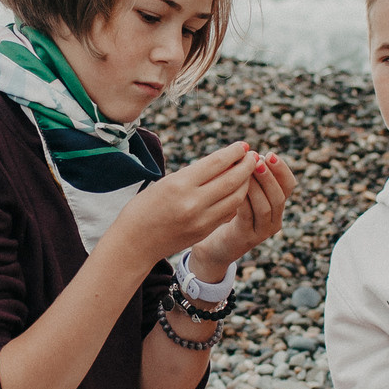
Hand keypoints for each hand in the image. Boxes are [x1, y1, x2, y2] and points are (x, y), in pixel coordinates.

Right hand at [108, 144, 263, 274]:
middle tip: (253, 156)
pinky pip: (228, 212)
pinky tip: (238, 191)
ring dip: (246, 183)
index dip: (234, 152)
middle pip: (231, 179)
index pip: (216, 163)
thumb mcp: (166, 183)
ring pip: (235, 198)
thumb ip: (194, 175)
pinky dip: (236, 200)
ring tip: (248, 173)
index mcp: (180, 184)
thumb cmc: (146, 206)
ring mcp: (201, 220)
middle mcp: (193, 202)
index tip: (244, 145)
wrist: (135, 242)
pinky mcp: (204, 232)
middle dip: (246, 166)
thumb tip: (225, 163)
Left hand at [195, 151, 294, 270]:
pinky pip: (248, 217)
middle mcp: (275, 219)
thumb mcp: (242, 193)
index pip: (289, 185)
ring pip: (265, 207)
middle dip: (268, 177)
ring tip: (245, 173)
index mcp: (277, 204)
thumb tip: (248, 152)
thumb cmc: (227, 212)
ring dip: (256, 188)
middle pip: (279, 196)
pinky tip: (233, 189)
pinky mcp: (247, 238)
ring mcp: (263, 231)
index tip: (270, 154)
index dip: (282, 169)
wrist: (215, 245)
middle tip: (257, 161)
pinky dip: (242, 201)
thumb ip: (248, 177)